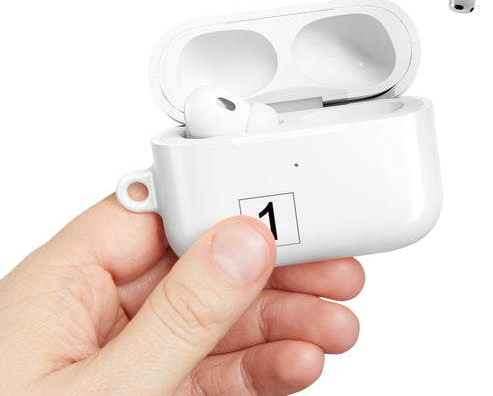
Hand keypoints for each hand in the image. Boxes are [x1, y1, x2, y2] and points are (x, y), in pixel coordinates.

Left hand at [0, 193, 362, 395]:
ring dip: (285, 322)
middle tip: (334, 272)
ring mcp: (130, 357)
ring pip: (221, 320)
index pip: (158, 213)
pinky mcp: (155, 393)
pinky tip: (299, 360)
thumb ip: (179, 316)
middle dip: (276, 272)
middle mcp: (98, 313)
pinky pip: (217, 368)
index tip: (286, 213)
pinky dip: (263, 366)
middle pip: (204, 266)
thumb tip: (243, 242)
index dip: (225, 205)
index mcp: (65, 283)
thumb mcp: (105, 391)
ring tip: (335, 324)